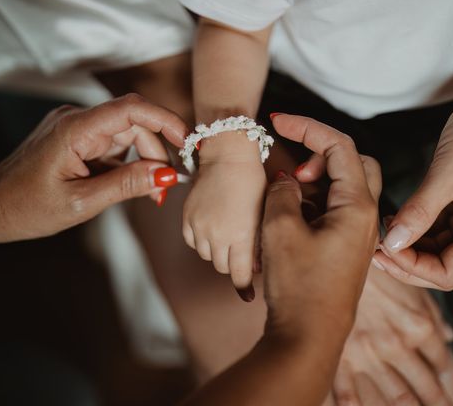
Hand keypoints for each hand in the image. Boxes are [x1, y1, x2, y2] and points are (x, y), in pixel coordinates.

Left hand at [0, 93, 187, 243]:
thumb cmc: (27, 207)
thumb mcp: (82, 201)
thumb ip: (127, 184)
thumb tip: (167, 175)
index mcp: (76, 129)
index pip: (132, 109)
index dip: (165, 120)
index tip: (188, 142)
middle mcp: (78, 119)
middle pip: (135, 124)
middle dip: (157, 153)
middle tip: (163, 190)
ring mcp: (77, 127)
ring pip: (128, 134)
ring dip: (144, 160)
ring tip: (149, 194)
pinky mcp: (77, 137)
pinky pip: (114, 143)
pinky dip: (128, 163)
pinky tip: (132, 185)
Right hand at [182, 114, 380, 405]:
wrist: (307, 338)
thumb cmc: (298, 286)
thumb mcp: (280, 229)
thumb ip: (283, 192)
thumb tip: (287, 181)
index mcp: (358, 206)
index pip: (339, 146)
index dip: (307, 126)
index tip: (276, 120)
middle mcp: (366, 216)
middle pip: (352, 162)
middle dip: (320, 155)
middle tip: (293, 172)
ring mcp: (358, 233)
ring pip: (342, 187)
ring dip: (314, 182)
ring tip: (284, 201)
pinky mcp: (346, 247)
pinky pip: (334, 210)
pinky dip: (313, 204)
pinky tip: (288, 221)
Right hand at [182, 131, 266, 298]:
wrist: (228, 155)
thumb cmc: (254, 181)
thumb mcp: (266, 213)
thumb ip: (261, 242)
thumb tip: (256, 266)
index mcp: (242, 235)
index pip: (240, 274)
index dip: (244, 288)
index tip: (248, 297)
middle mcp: (218, 235)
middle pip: (223, 267)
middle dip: (234, 265)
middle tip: (245, 256)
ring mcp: (199, 227)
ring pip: (208, 256)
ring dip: (219, 252)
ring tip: (230, 238)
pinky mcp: (187, 218)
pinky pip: (193, 242)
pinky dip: (203, 241)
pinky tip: (214, 229)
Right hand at [334, 264, 452, 405]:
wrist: (333, 258)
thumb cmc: (372, 265)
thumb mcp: (405, 280)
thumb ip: (430, 310)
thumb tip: (450, 336)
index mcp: (417, 326)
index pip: (440, 359)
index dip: (445, 369)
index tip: (443, 376)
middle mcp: (397, 347)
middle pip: (424, 385)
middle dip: (437, 401)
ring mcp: (368, 356)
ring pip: (396, 396)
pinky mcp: (340, 358)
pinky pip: (349, 394)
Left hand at [374, 81, 452, 289]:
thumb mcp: (447, 172)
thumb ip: (419, 212)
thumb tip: (391, 243)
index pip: (447, 273)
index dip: (411, 267)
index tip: (381, 249)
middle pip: (440, 264)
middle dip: (405, 260)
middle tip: (372, 246)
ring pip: (436, 246)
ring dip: (407, 243)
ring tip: (377, 231)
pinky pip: (436, 224)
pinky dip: (413, 225)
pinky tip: (392, 216)